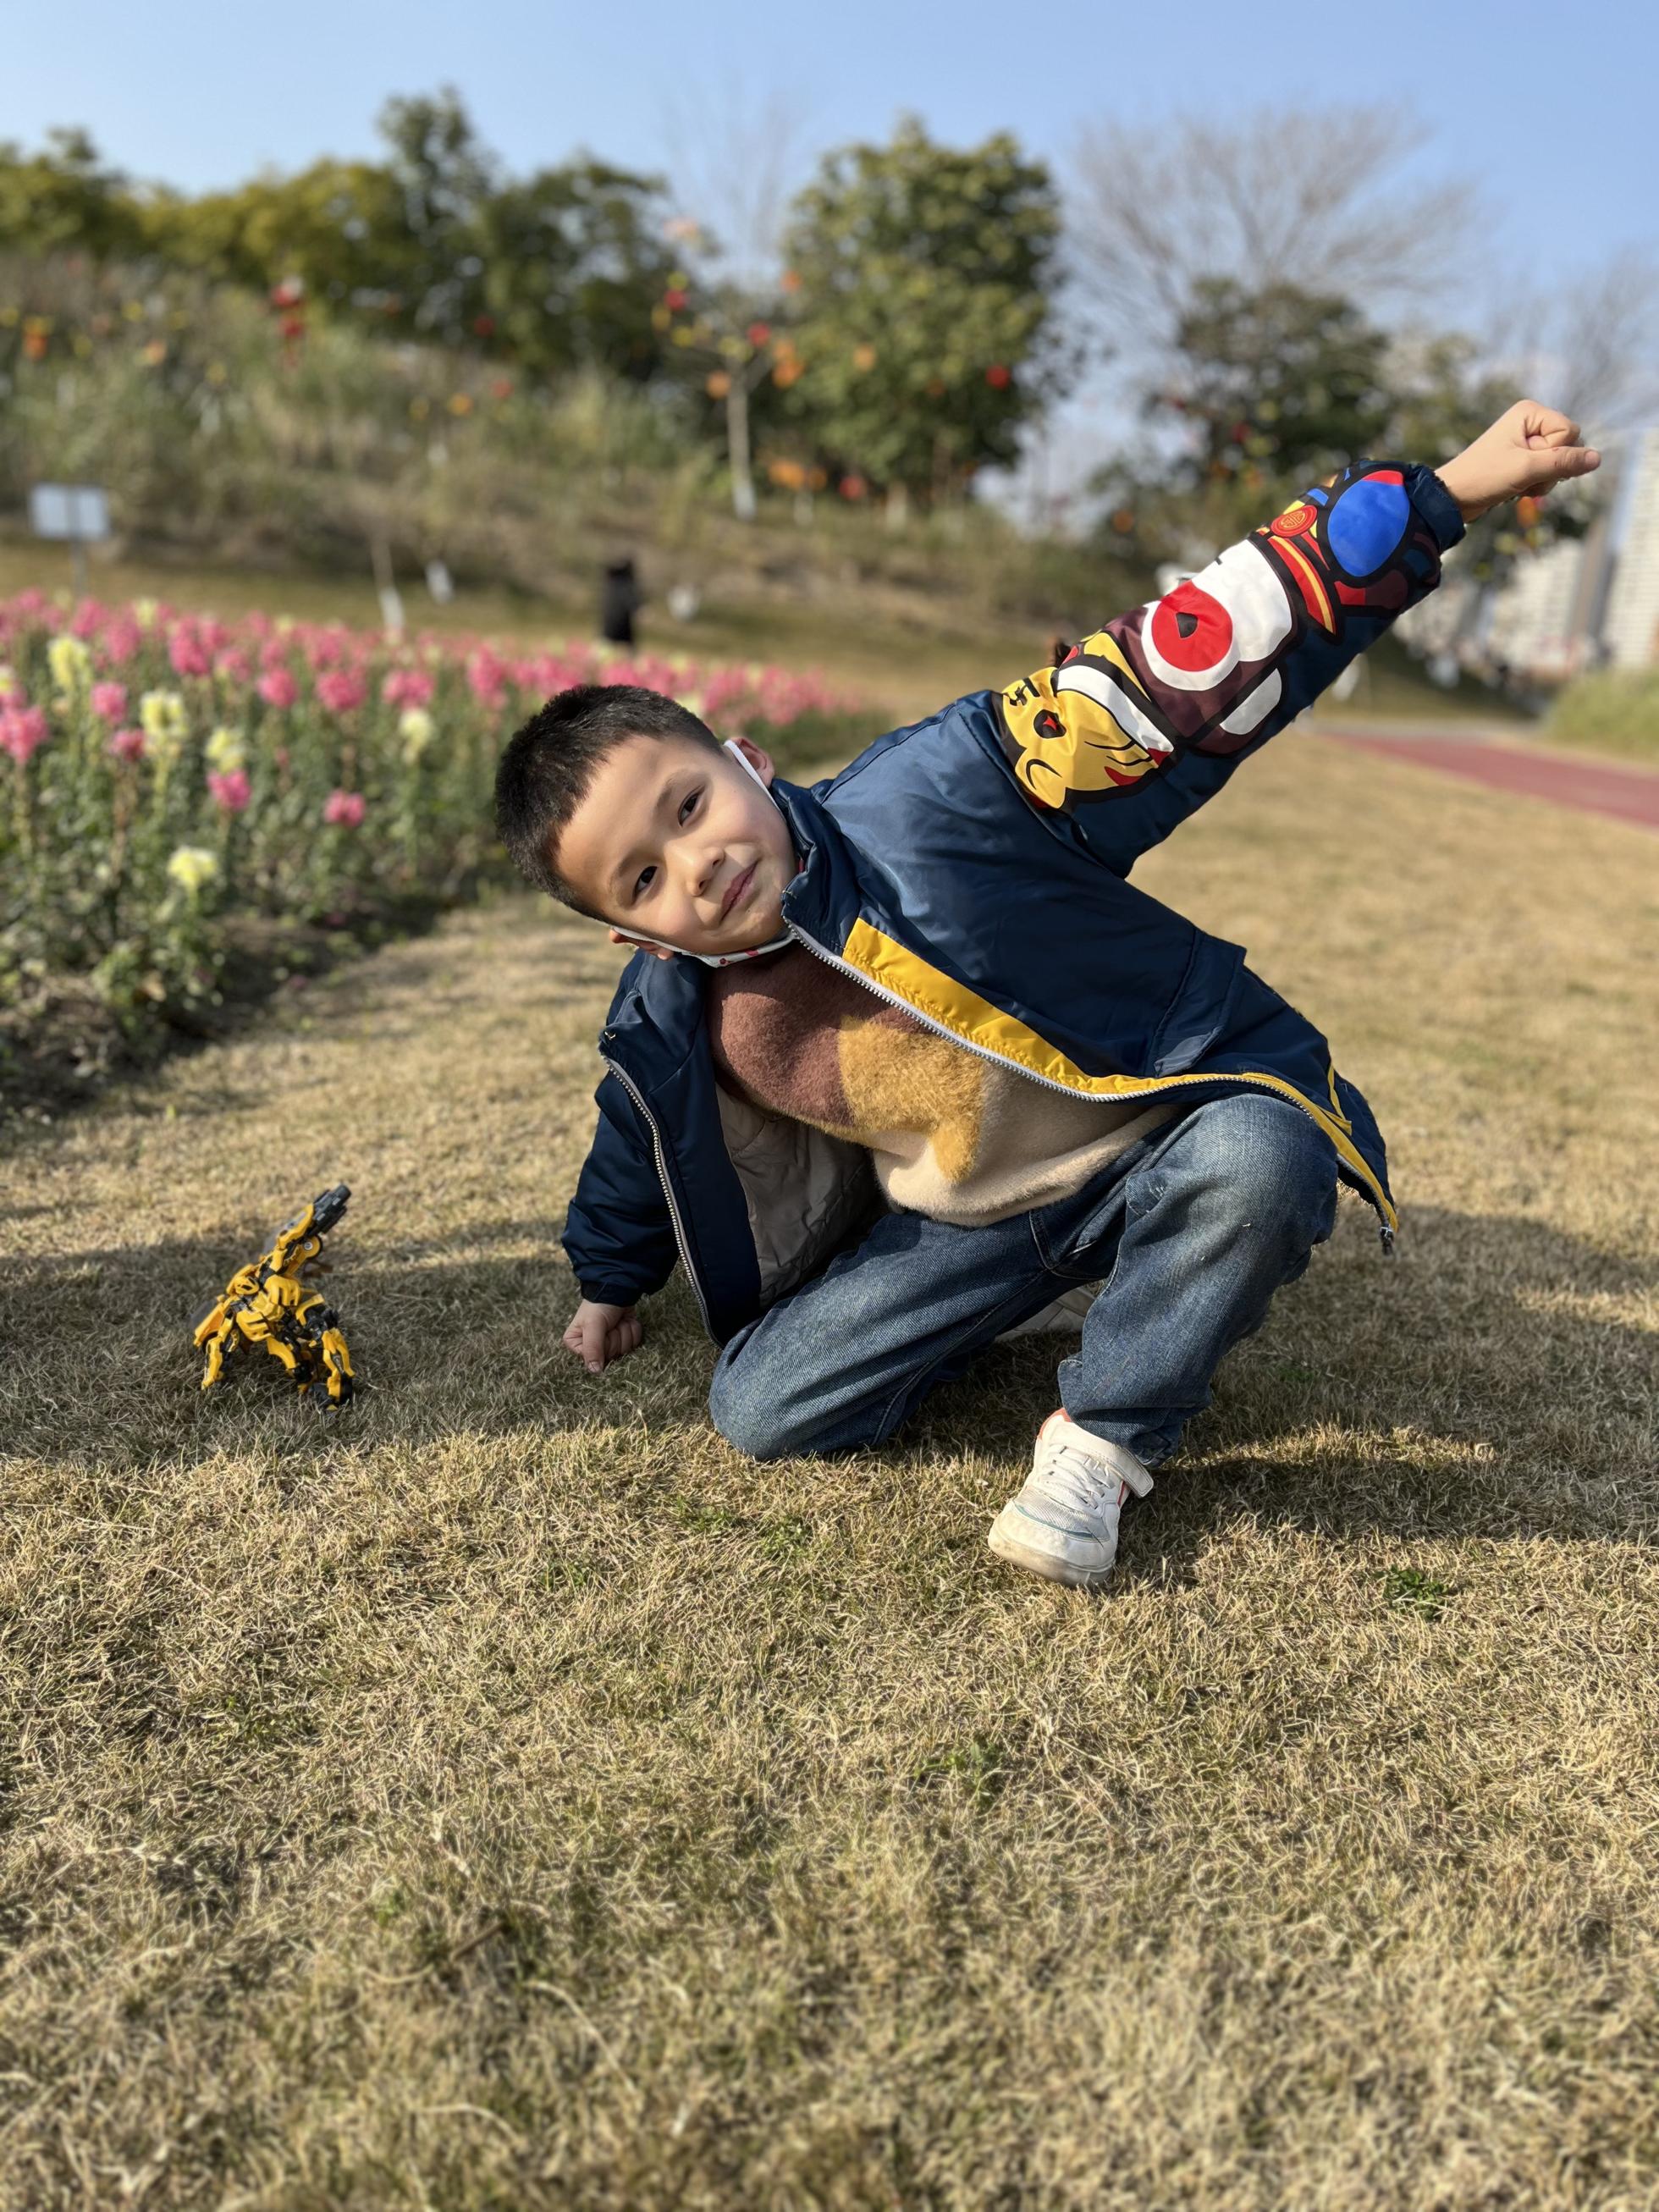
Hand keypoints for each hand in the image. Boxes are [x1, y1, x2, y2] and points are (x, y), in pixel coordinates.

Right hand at [563, 1298, 642, 1373]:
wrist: (617, 1288)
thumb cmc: (599, 1305)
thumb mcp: (593, 1324)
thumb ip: (592, 1348)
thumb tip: (594, 1371)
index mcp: (576, 1344)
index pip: (593, 1360)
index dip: (602, 1346)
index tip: (601, 1332)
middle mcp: (591, 1347)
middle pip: (611, 1357)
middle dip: (615, 1338)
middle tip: (610, 1324)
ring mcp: (609, 1344)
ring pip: (624, 1351)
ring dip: (625, 1332)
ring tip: (618, 1320)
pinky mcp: (623, 1338)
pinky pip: (634, 1344)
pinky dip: (633, 1330)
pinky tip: (626, 1320)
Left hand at [1436, 400, 1600, 521]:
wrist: (1453, 497)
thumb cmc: (1484, 477)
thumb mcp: (1527, 469)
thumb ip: (1564, 463)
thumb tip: (1597, 458)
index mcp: (1530, 412)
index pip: (1570, 431)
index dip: (1554, 453)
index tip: (1527, 461)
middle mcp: (1530, 422)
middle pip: (1567, 447)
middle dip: (1550, 469)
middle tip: (1522, 476)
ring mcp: (1527, 441)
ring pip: (1559, 463)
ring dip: (1542, 481)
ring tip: (1517, 485)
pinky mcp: (1522, 459)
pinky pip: (1546, 473)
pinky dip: (1536, 485)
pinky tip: (1517, 490)